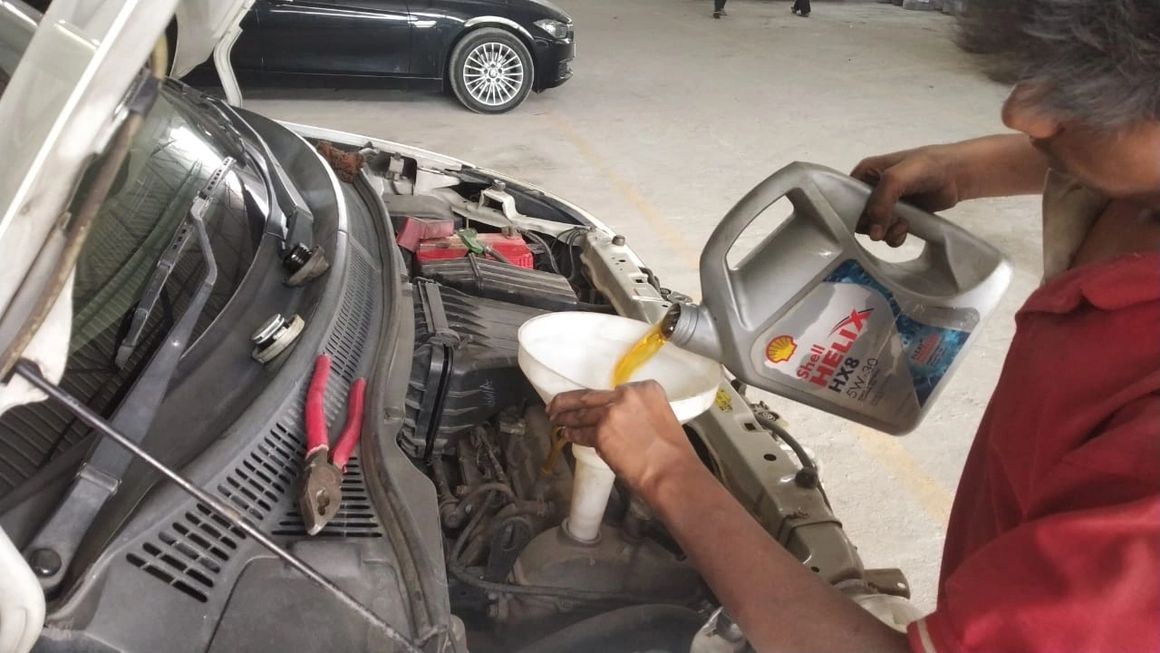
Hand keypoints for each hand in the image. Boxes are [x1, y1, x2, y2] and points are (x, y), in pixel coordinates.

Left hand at [547, 381, 699, 497]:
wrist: (672, 473)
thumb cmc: (672, 452)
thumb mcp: (660, 417)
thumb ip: (638, 410)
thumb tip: (617, 418)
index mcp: (645, 388)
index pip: (612, 391)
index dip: (595, 398)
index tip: (586, 401)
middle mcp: (626, 395)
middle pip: (588, 397)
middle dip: (567, 402)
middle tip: (553, 406)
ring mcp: (611, 414)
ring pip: (581, 415)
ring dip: (565, 418)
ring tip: (555, 421)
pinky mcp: (600, 433)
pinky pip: (581, 433)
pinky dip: (572, 435)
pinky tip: (566, 435)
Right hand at [851, 144, 965, 246]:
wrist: (957, 174)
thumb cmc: (925, 168)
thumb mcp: (896, 178)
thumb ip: (880, 203)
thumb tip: (873, 235)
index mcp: (864, 174)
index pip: (845, 198)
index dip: (852, 212)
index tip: (866, 220)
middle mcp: (871, 190)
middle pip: (858, 217)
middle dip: (872, 224)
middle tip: (888, 222)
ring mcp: (886, 205)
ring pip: (873, 228)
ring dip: (885, 232)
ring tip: (901, 224)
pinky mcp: (899, 217)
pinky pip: (887, 234)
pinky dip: (894, 236)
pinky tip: (906, 228)